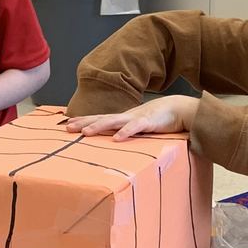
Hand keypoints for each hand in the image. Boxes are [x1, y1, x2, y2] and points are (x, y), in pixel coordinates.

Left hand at [65, 96, 198, 139]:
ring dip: (99, 126)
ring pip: (114, 122)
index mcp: (123, 118)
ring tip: (85, 132)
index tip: (68, 122)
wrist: (180, 108)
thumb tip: (116, 139)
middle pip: (101, 119)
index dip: (84, 119)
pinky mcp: (149, 122)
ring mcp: (136, 118)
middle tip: (67, 127)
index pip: (100, 118)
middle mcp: (126, 117)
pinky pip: (135, 128)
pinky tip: (117, 139)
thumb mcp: (140, 125)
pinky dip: (125, 132)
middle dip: (83, 123)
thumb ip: (128, 131)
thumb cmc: (160, 118)